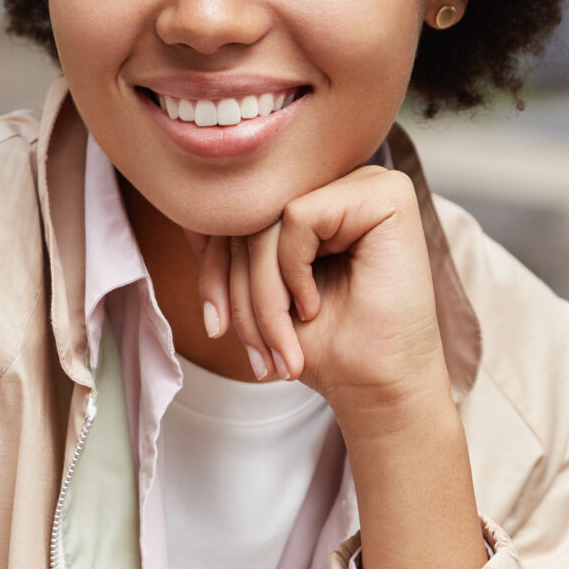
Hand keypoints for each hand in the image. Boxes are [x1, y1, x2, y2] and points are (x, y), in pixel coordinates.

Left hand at [196, 164, 443, 408]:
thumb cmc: (327, 344)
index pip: (241, 212)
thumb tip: (183, 206)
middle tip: (257, 354)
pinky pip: (297, 217)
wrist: (377, 387)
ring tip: (281, 347)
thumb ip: (233, 244)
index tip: (216, 327)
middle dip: (238, 293)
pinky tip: (313, 307)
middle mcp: (343, 181)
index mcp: (319, 198)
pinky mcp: (385, 193)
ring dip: (263, 296)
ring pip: (269, 221)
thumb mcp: (260, 287)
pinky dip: (293, 272)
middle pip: (252, 217)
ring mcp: (367, 181)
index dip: (213, 270)